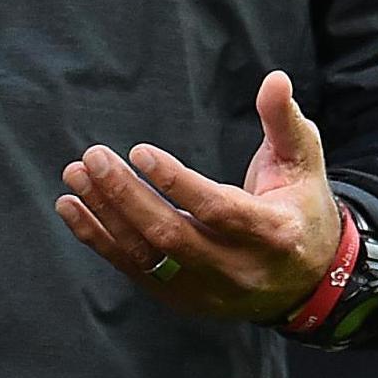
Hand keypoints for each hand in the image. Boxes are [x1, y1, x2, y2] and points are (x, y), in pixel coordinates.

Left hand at [54, 69, 343, 320]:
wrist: (306, 281)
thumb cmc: (299, 208)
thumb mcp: (302, 164)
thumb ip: (284, 122)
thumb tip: (275, 79)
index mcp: (274, 233)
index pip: (218, 210)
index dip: (177, 183)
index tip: (139, 151)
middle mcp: (239, 269)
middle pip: (173, 235)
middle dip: (127, 195)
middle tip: (94, 156)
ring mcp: (208, 290)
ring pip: (147, 256)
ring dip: (105, 214)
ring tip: (75, 175)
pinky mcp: (182, 299)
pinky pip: (133, 270)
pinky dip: (97, 239)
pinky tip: (71, 207)